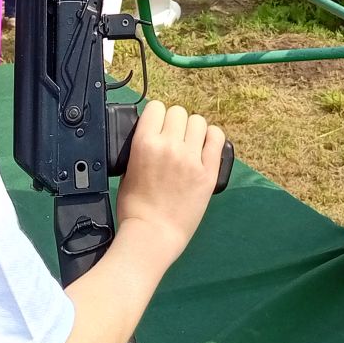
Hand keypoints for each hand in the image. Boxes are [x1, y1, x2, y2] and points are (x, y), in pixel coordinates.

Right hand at [115, 101, 225, 260]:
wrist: (152, 235)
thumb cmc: (135, 209)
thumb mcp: (126, 171)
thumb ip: (141, 148)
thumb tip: (153, 135)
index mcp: (144, 144)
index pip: (156, 108)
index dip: (156, 116)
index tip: (157, 126)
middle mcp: (169, 146)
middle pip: (178, 112)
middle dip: (174, 123)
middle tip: (173, 139)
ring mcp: (191, 158)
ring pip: (198, 121)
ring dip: (193, 130)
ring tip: (189, 145)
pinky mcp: (209, 172)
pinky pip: (217, 138)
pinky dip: (211, 138)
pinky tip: (205, 147)